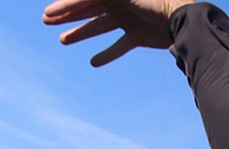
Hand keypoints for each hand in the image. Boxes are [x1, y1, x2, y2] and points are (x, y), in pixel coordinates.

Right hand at [42, 0, 191, 66]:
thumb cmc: (155, 0)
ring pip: (99, 27)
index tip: (49, 13)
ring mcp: (129, 19)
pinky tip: (94, 62)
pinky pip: (120, 46)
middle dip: (68, 15)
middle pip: (89, 9)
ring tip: (62, 41)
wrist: (182, 20)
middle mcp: (120, 3)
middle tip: (46, 21)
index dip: (66, 5)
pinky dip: (108, 54)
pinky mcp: (138, 36)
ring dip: (81, 33)